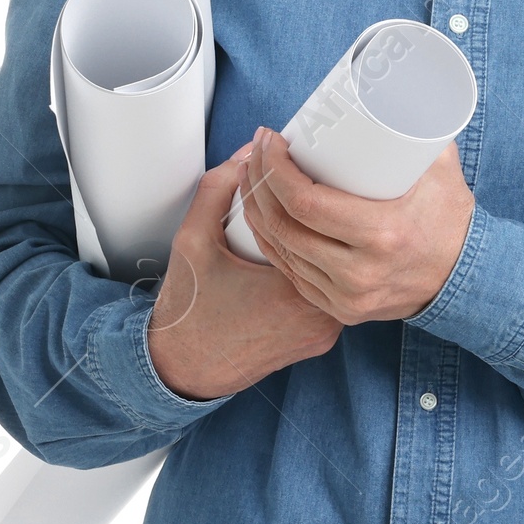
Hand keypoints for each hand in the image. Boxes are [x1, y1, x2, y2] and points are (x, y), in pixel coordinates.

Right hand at [147, 142, 343, 400]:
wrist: (186, 369)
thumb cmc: (189, 310)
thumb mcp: (192, 240)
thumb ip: (216, 190)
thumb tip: (250, 154)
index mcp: (292, 292)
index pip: (323, 226)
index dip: (315, 194)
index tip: (301, 172)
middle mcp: (319, 317)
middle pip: (338, 248)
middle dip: (324, 215)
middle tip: (308, 188)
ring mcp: (325, 333)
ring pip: (337, 272)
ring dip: (326, 244)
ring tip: (304, 221)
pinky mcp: (321, 342)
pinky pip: (330, 294)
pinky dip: (318, 272)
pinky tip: (303, 254)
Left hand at [237, 127, 474, 325]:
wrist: (468, 277)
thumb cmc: (452, 217)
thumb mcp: (440, 168)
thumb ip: (417, 127)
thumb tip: (390, 91)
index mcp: (382, 234)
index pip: (305, 202)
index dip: (276, 169)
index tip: (271, 141)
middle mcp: (360, 272)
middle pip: (284, 225)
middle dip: (259, 183)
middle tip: (258, 151)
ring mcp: (348, 296)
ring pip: (281, 251)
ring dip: (257, 211)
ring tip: (254, 176)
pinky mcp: (342, 309)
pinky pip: (292, 275)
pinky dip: (271, 243)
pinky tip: (262, 218)